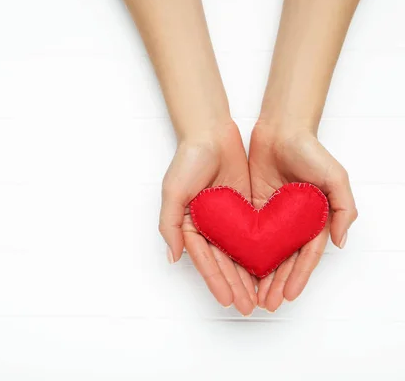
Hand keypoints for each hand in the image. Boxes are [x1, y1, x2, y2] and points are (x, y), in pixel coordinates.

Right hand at [160, 121, 256, 314]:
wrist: (211, 132)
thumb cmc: (188, 160)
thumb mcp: (172, 192)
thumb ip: (170, 225)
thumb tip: (174, 257)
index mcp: (189, 225)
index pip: (204, 260)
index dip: (216, 281)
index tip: (228, 300)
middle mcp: (208, 226)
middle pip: (223, 262)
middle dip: (235, 286)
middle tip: (248, 307)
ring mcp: (227, 219)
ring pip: (240, 253)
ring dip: (248, 276)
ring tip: (260, 298)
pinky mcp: (245, 209)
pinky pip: (254, 236)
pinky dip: (260, 253)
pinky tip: (270, 270)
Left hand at [248, 121, 357, 311]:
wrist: (280, 128)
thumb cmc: (310, 150)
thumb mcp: (336, 176)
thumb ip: (342, 208)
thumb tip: (341, 241)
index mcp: (313, 218)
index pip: (305, 255)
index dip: (297, 277)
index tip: (288, 296)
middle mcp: (292, 221)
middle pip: (283, 258)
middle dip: (276, 282)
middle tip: (266, 303)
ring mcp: (271, 216)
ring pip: (264, 252)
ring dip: (258, 274)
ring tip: (251, 295)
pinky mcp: (251, 207)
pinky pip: (246, 234)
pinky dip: (242, 252)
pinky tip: (236, 269)